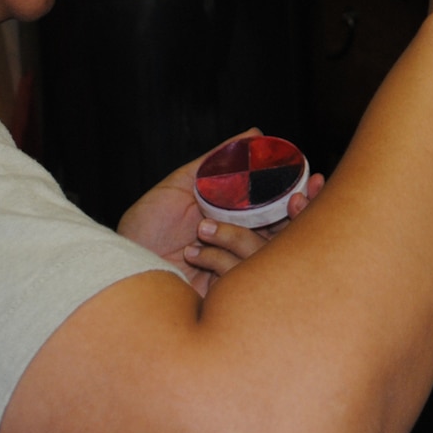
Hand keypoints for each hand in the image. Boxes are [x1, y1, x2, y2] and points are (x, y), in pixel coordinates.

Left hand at [116, 131, 323, 296]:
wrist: (119, 268)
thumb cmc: (144, 229)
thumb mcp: (180, 186)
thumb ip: (218, 162)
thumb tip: (255, 133)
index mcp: (239, 223)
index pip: (284, 210)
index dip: (303, 195)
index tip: (313, 178)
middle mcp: (244, 250)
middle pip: (292, 237)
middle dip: (300, 216)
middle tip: (298, 201)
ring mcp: (239, 275)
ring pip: (268, 254)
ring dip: (237, 236)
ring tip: (203, 230)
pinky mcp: (229, 299)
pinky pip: (245, 276)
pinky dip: (218, 258)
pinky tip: (192, 253)